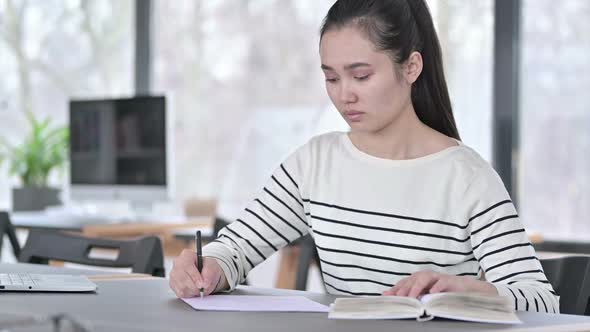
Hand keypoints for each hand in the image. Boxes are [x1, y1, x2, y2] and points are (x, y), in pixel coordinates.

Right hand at [169, 249, 226, 297]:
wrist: (204, 273)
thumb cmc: (206, 267)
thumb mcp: (212, 265)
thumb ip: (210, 272)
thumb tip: (205, 283)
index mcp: (187, 255)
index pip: (187, 266)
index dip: (194, 277)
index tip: (202, 284)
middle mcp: (177, 264)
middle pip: (182, 278)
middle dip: (194, 286)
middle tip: (202, 289)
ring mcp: (173, 275)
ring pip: (181, 287)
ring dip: (193, 291)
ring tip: (199, 289)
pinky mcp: (173, 284)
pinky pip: (180, 293)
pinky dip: (189, 294)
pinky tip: (194, 290)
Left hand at [382, 270, 497, 297]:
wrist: (466, 291)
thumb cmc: (444, 293)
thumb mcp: (426, 296)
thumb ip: (411, 295)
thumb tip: (389, 296)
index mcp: (420, 279)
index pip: (405, 282)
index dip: (396, 288)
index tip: (387, 296)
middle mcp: (427, 276)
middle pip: (413, 279)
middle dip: (404, 288)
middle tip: (398, 298)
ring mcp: (438, 277)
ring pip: (425, 278)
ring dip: (417, 286)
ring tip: (412, 296)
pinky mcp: (450, 280)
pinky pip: (442, 282)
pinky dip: (437, 286)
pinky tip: (432, 293)